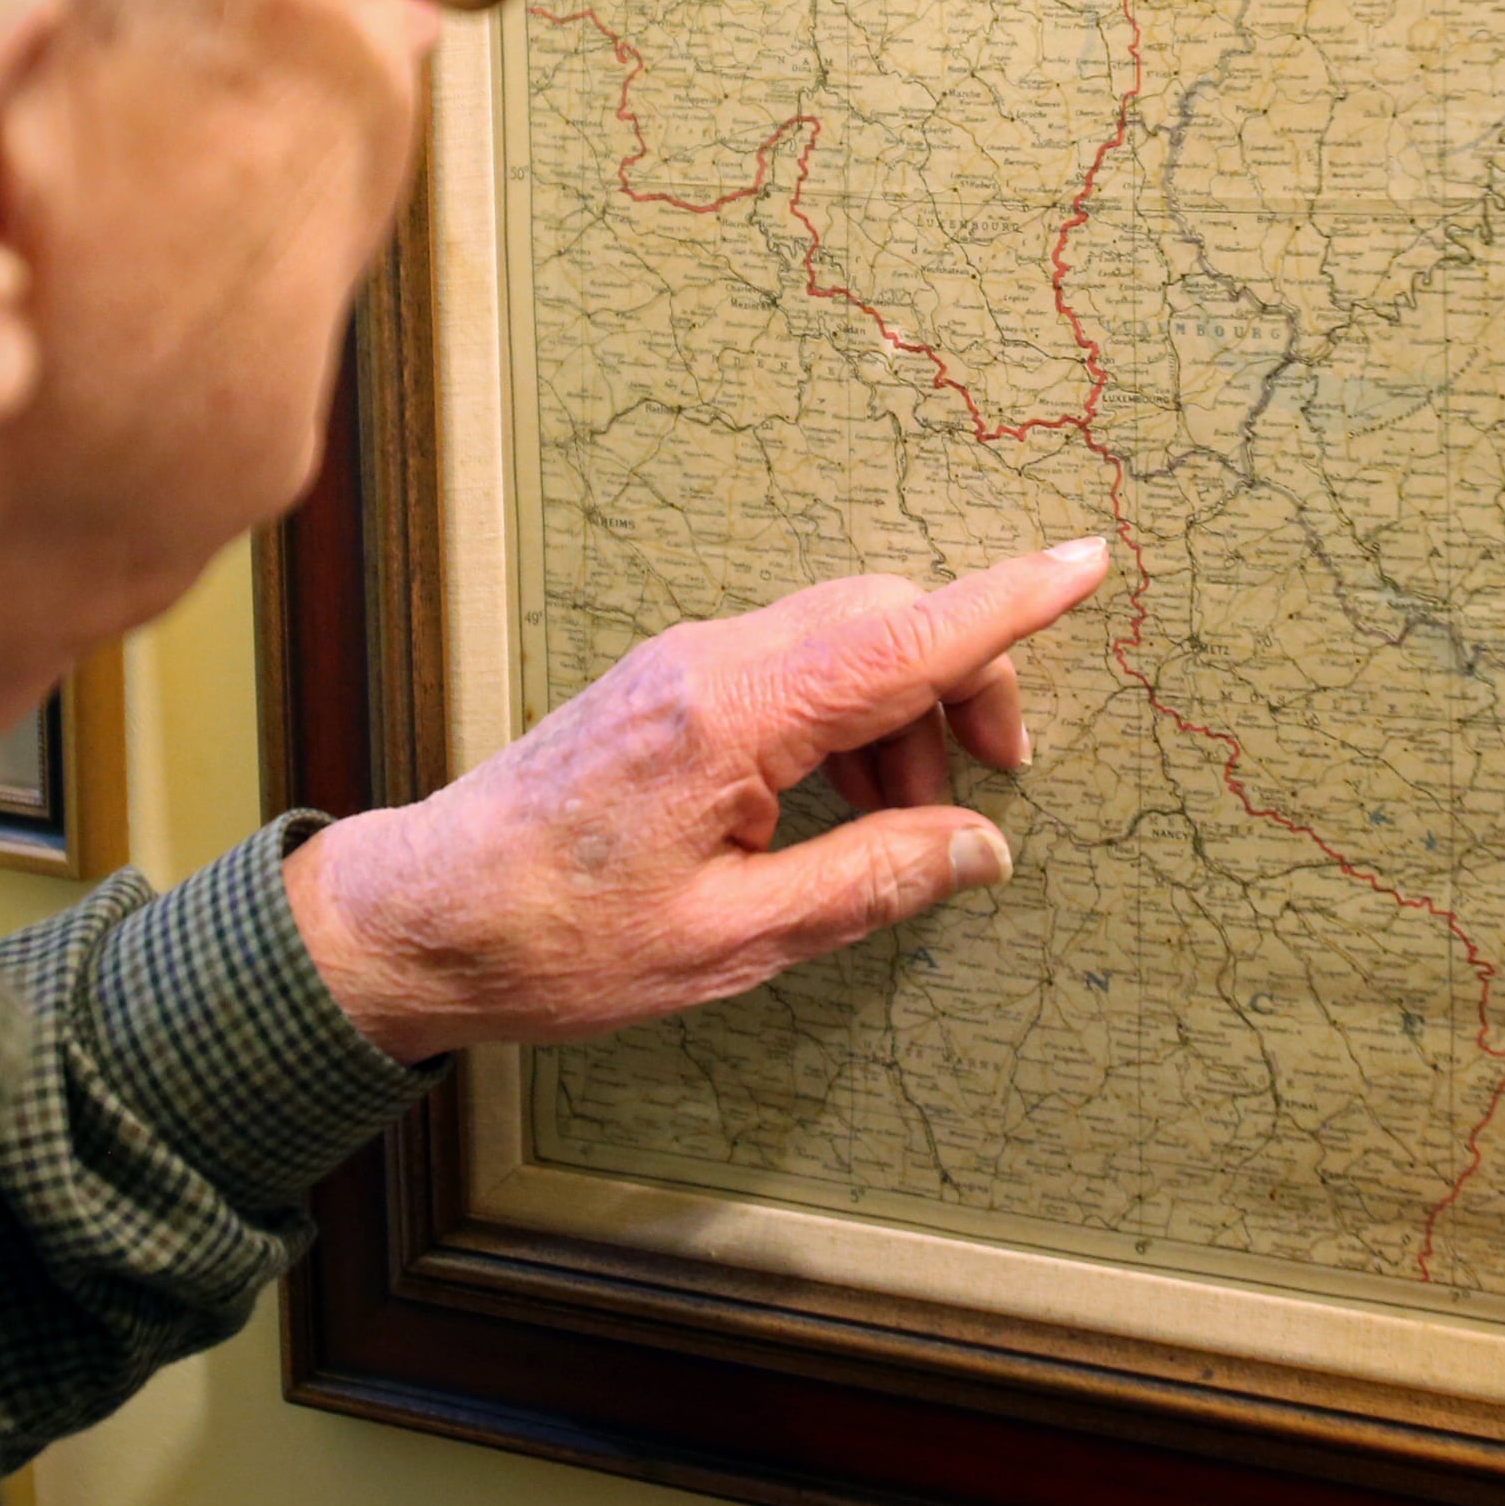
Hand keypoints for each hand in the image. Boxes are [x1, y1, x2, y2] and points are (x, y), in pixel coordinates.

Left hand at [280, 538, 1109, 1061]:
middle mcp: (708, 661)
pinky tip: (835, 815)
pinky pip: (790, 670)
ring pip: (841, 644)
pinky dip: (843, 724)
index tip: (1088, 562)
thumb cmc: (554, 943)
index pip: (903, 637)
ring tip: (902, 832)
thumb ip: (868, 882)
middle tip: (994, 787)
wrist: (415, 922)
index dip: (1008, 604)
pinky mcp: (664, 686)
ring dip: (900, 719)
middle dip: (963, 685)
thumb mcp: (732, 941)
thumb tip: (978, 849)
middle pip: (883, 623)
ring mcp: (681, 663)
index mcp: (730, 714)